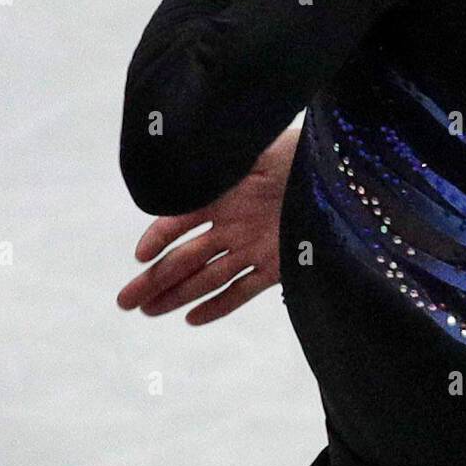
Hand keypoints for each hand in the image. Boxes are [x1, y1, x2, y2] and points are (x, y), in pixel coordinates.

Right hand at [115, 126, 299, 324]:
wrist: (342, 173)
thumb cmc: (301, 151)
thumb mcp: (258, 147)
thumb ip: (218, 157)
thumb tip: (178, 150)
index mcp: (224, 193)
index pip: (179, 219)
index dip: (158, 237)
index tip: (141, 256)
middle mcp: (233, 222)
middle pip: (185, 256)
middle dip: (153, 279)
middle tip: (123, 302)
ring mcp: (252, 245)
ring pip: (206, 277)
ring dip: (177, 295)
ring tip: (147, 312)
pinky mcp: (276, 264)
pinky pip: (243, 289)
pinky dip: (219, 304)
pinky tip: (192, 319)